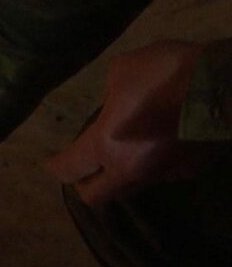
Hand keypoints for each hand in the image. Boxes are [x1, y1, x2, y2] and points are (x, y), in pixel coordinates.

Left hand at [45, 40, 215, 204]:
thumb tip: (113, 105)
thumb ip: (110, 94)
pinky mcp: (192, 170)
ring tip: (123, 156)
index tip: (50, 165)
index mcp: (105, 144)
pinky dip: (154, 166)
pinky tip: (160, 146)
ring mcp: (163, 174)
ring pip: (131, 187)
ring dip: (120, 176)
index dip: (55, 168)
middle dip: (84, 186)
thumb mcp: (124, 70)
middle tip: (83, 171)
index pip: (69, 169)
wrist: (227, 85)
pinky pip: (163, 175)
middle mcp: (130, 168)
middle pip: (96, 196)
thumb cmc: (169, 72)